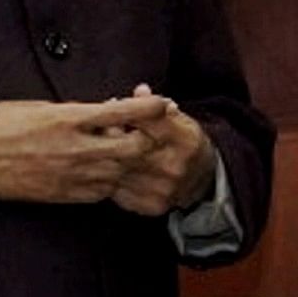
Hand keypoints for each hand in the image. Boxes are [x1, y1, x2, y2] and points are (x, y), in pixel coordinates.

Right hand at [0, 96, 169, 204]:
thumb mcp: (39, 107)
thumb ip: (75, 113)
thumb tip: (106, 112)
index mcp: (68, 119)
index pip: (122, 112)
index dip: (149, 107)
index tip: (164, 102)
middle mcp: (75, 149)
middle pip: (134, 148)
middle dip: (149, 139)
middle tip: (155, 131)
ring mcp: (71, 177)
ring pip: (122, 173)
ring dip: (134, 163)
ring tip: (138, 154)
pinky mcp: (64, 196)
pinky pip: (103, 193)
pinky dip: (114, 182)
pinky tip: (113, 173)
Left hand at [104, 86, 218, 215]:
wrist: (205, 180)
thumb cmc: (184, 142)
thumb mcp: (178, 119)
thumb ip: (156, 106)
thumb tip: (140, 91)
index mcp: (185, 138)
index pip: (148, 120)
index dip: (125, 112)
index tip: (109, 107)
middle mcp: (175, 165)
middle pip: (130, 147)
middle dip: (108, 135)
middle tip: (93, 128)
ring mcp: (164, 188)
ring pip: (120, 170)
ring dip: (102, 158)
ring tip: (93, 147)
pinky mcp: (153, 205)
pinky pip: (119, 191)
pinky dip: (106, 179)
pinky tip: (102, 169)